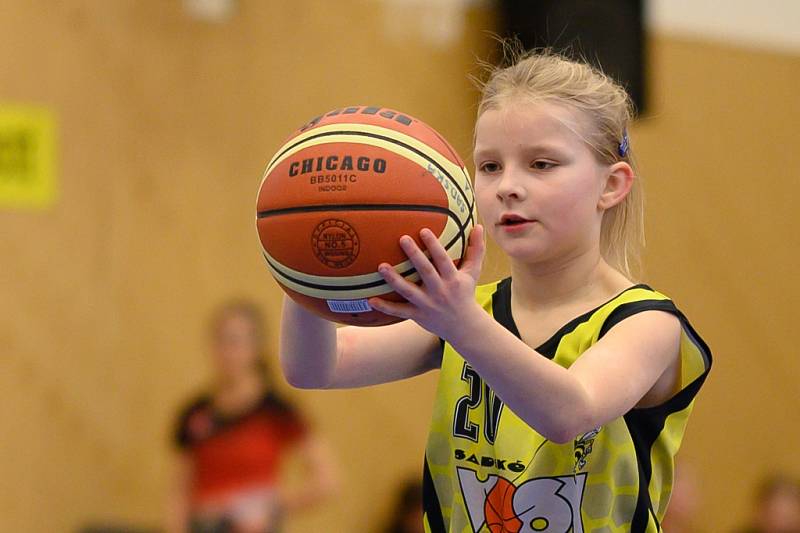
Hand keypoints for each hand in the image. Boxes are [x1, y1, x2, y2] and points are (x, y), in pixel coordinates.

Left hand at [369, 225, 485, 339]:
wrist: (464, 326)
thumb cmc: (466, 293)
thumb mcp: (473, 272)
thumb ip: (476, 249)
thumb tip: (478, 226)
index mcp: (453, 279)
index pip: (442, 259)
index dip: (434, 245)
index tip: (423, 230)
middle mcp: (440, 291)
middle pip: (425, 271)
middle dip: (414, 255)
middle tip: (402, 238)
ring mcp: (427, 304)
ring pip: (409, 291)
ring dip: (394, 279)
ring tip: (381, 266)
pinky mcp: (417, 315)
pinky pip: (399, 311)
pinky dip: (385, 307)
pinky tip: (370, 299)